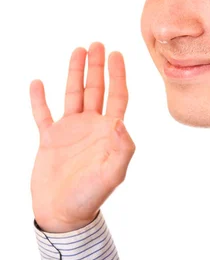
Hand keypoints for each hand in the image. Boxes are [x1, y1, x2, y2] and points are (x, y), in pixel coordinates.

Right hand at [30, 42, 135, 232]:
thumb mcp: (112, 174)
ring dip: (75, 74)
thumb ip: (122, 149)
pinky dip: (39, 99)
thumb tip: (121, 123)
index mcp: (108, 132)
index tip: (117, 54)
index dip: (118, 75)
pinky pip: (43, 114)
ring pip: (73, 95)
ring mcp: (70, 131)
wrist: (63, 215)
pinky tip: (38, 82)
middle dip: (97, 66)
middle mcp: (91, 126)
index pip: (117, 96)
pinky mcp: (50, 139)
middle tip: (97, 43)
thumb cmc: (90, 197)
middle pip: (96, 89)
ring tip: (77, 50)